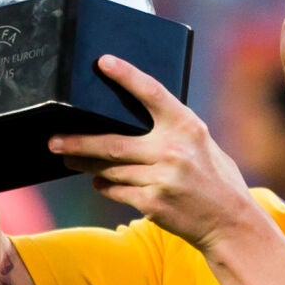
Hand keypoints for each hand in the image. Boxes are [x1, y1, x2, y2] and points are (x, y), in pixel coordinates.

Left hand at [49, 55, 257, 253]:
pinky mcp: (153, 203)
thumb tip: (129, 115)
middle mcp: (174, 150)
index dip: (127, 75)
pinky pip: (115, 190)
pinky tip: (99, 181)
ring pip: (109, 169)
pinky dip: (104, 185)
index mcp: (187, 127)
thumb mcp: (202, 145)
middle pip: (112, 142)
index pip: (152, 93)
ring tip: (69, 158)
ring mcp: (162, 178)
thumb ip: (172, 131)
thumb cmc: (214, 178)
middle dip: (78, 142)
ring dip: (86, 165)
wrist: (231, 223)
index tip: (103, 62)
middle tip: (53, 140)